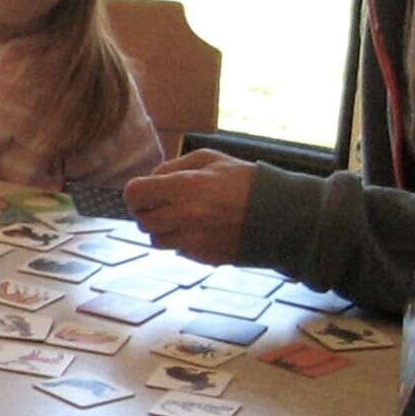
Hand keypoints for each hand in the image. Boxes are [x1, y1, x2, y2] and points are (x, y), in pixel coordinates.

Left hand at [122, 150, 256, 263]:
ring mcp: (192, 240)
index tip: (144, 192)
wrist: (280, 214)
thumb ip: (173, 167)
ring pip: (156, 240)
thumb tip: (152, 179)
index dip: (135, 193)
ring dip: (162, 229)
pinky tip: (200, 230)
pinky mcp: (202, 256)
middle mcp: (182, 216)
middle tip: (162, 205)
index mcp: (182, 187)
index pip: (134, 194)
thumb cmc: (245, 181)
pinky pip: (178, 251)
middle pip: (141, 220)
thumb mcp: (209, 159)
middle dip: (147, 211)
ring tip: (181, 218)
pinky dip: (181, 242)